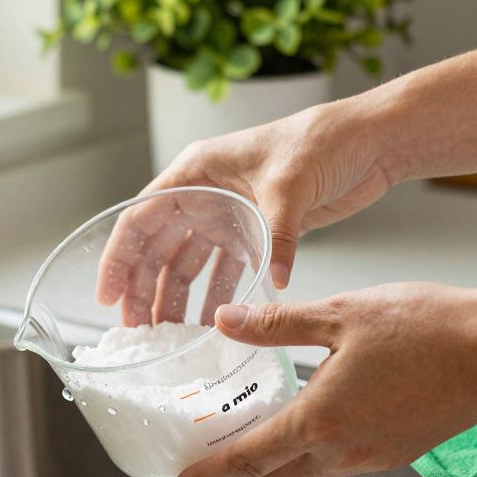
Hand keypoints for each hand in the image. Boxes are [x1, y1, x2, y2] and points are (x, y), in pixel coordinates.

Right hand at [98, 102, 400, 326]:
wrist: (368, 140)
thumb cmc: (324, 140)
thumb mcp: (291, 184)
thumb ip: (278, 235)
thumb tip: (275, 283)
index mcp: (196, 173)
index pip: (140, 219)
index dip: (119, 259)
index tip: (107, 296)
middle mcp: (205, 195)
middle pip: (159, 249)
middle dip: (144, 290)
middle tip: (137, 330)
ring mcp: (228, 215)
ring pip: (188, 265)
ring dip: (177, 299)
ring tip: (170, 336)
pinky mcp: (254, 231)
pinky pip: (224, 271)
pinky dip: (217, 298)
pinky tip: (213, 325)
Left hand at [173, 283, 476, 476]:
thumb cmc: (427, 327)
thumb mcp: (340, 314)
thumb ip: (277, 324)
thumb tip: (226, 321)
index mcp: (321, 419)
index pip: (249, 460)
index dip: (211, 475)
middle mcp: (343, 451)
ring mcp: (373, 456)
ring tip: (243, 468)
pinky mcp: (397, 451)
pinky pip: (338, 468)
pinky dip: (307, 465)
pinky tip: (303, 442)